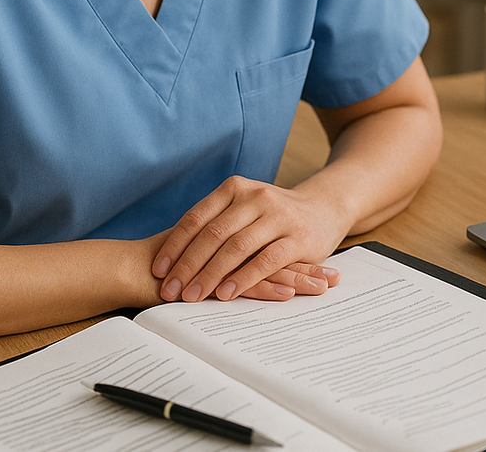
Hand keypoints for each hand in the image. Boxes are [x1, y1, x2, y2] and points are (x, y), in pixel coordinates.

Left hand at [151, 177, 347, 303]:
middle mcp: (255, 197)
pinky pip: (265, 260)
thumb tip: (171, 255)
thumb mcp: (244, 208)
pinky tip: (227, 294)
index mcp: (235, 188)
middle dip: (187, 266)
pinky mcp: (298, 237)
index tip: (158, 271)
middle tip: (170, 291)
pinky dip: (243, 278)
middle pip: (212, 234)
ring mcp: (279, 215)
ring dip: (210, 275)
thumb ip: (216, 223)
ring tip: (192, 297)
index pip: (196, 218)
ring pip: (236, 247)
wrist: (326, 207)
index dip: (175, 246)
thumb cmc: (274, 215)